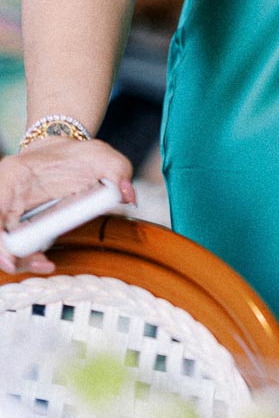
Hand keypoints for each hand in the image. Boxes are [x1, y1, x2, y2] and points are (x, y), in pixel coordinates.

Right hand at [0, 139, 134, 274]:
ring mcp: (8, 209)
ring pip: (3, 244)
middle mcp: (4, 193)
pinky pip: (14, 245)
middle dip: (11, 255)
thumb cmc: (80, 154)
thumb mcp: (102, 156)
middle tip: (43, 263)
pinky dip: (24, 256)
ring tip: (46, 263)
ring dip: (20, 260)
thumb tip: (127, 196)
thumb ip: (118, 171)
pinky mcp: (17, 223)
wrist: (67, 154)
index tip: (12, 258)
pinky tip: (44, 259)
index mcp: (13, 174)